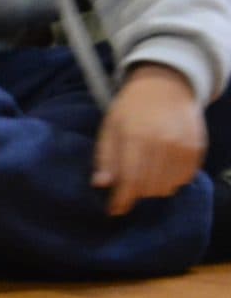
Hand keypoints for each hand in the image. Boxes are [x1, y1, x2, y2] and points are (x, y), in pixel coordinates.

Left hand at [93, 64, 207, 215]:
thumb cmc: (130, 109)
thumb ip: (105, 157)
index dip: (121, 200)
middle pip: (149, 187)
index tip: (114, 211)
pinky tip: (161, 174)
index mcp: (136, 136)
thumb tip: (101, 185)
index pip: (129, 179)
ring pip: (168, 186)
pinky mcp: (197, 148)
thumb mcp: (109, 128)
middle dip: (135, 195)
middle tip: (127, 192)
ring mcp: (183, 146)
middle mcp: (163, 142)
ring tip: (143, 182)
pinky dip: (172, 182)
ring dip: (153, 191)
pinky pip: (185, 178)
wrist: (165, 86)